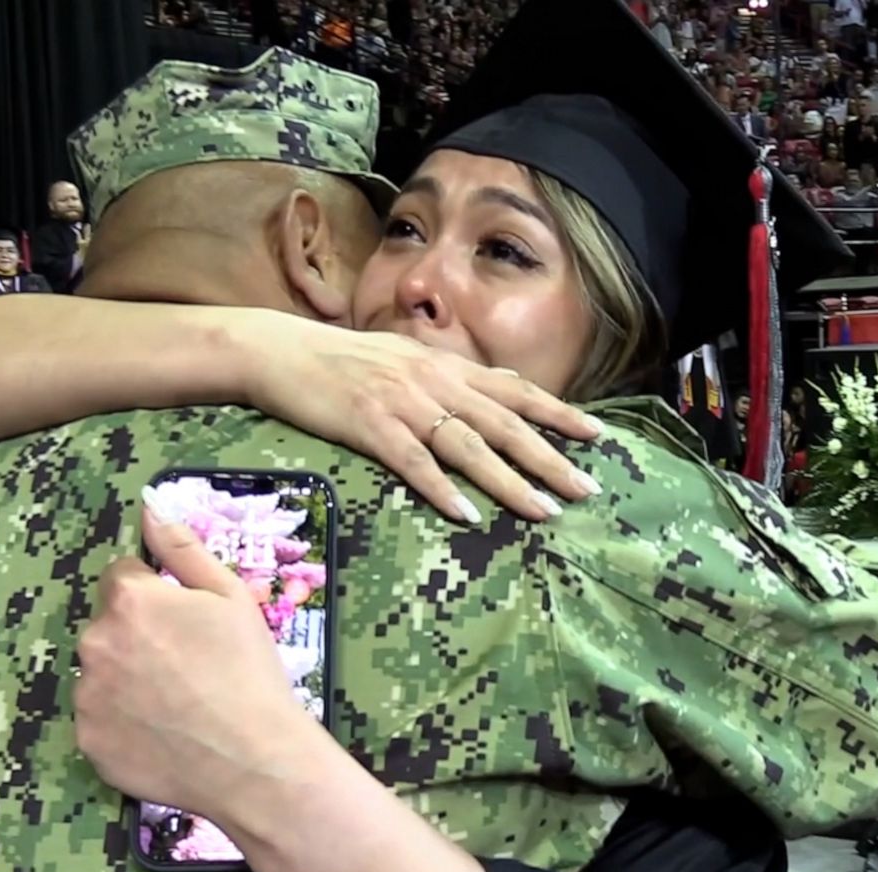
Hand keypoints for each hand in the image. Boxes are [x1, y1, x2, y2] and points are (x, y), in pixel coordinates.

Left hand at [75, 507, 311, 817]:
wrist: (252, 757)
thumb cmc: (247, 669)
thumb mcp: (230, 596)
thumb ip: (182, 548)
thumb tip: (149, 506)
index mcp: (128, 600)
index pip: (121, 576)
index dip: (155, 594)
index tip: (184, 621)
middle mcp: (94, 642)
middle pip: (109, 626)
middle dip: (139, 636)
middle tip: (187, 664)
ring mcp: (87, 696)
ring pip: (103, 673)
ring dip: (127, 679)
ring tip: (178, 703)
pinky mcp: (88, 741)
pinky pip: (101, 720)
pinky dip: (124, 723)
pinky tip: (164, 732)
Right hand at [243, 313, 603, 523]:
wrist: (279, 350)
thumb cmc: (341, 360)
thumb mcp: (404, 358)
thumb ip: (448, 376)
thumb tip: (494, 389)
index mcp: (445, 365)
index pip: (515, 390)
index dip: (558, 412)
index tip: (598, 435)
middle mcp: (433, 381)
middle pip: (504, 423)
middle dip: (550, 457)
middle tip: (586, 489)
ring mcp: (402, 403)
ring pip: (469, 446)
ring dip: (509, 481)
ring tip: (543, 510)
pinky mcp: (369, 426)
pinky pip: (414, 463)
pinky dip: (442, 489)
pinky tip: (467, 514)